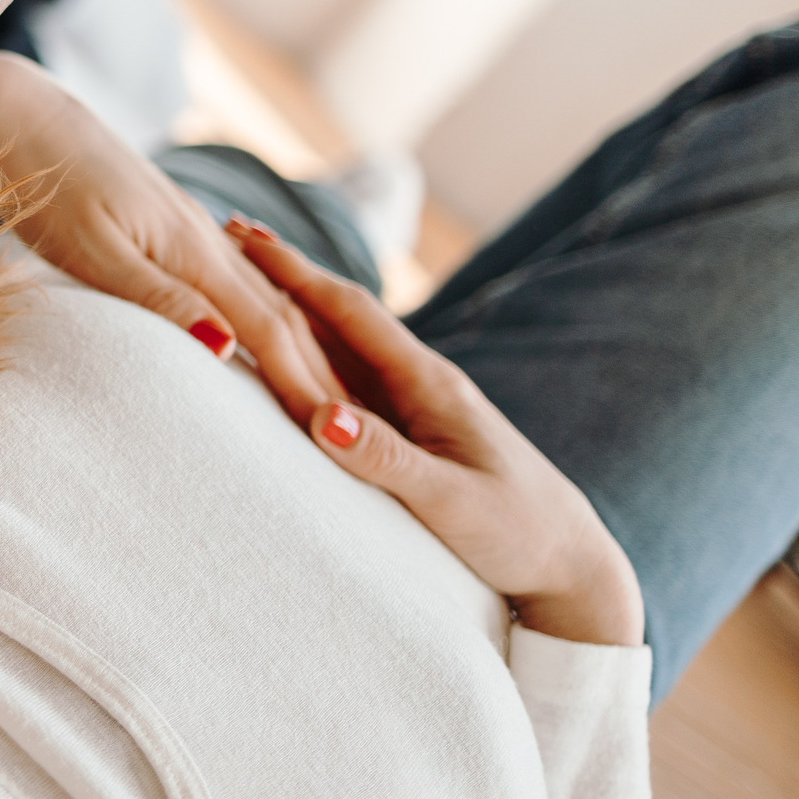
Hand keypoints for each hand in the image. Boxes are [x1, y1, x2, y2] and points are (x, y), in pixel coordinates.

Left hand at [0, 52, 345, 423]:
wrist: (17, 113)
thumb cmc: (44, 183)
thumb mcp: (93, 250)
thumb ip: (157, 298)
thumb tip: (226, 350)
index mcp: (193, 250)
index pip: (267, 329)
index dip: (301, 383)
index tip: (335, 437)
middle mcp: (206, 239)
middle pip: (281, 315)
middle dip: (320, 374)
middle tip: (356, 436)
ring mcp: (191, 229)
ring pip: (265, 297)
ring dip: (301, 347)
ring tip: (330, 397)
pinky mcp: (171, 226)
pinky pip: (236, 283)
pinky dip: (266, 316)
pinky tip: (269, 333)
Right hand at [228, 220, 644, 646]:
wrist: (572, 564)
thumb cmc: (520, 533)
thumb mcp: (451, 502)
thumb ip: (387, 460)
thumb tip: (321, 417)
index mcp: (428, 384)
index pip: (350, 312)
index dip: (295, 273)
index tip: (244, 237)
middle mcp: (418, 383)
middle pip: (338, 315)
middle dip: (283, 274)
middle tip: (226, 234)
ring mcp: (414, 407)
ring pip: (338, 344)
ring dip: (290, 306)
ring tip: (242, 277)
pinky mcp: (410, 433)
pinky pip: (346, 380)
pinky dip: (306, 351)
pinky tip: (288, 346)